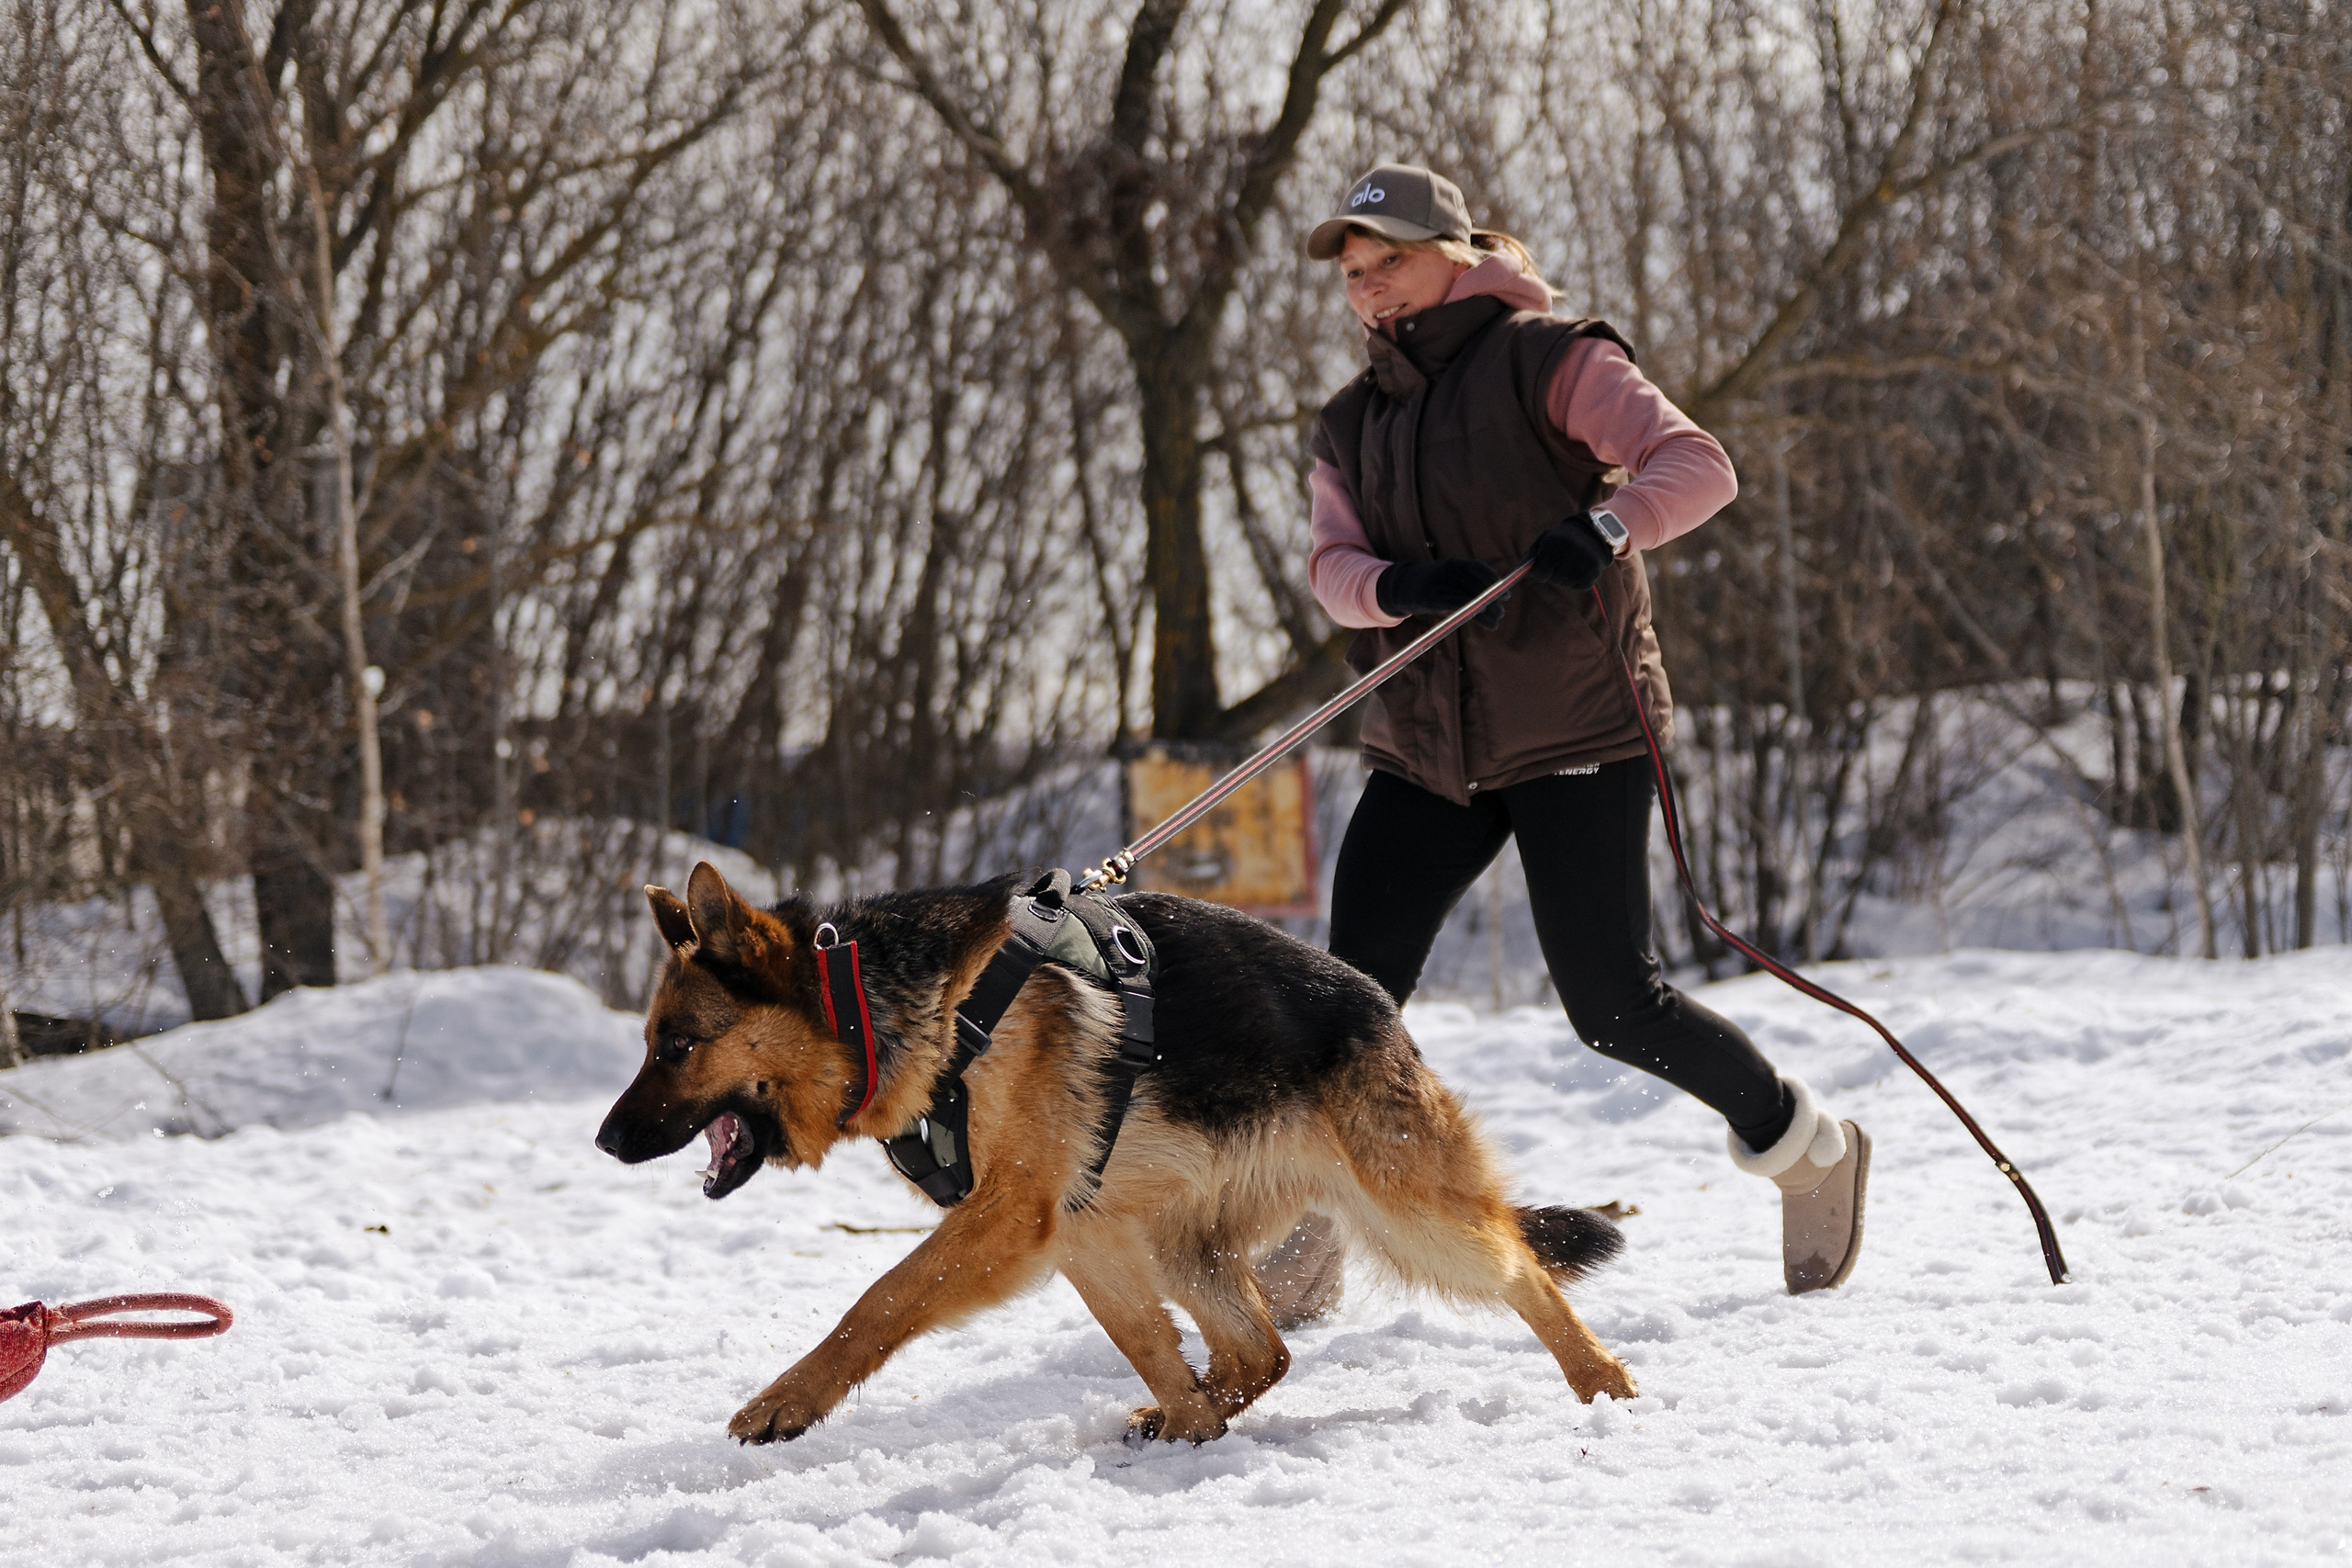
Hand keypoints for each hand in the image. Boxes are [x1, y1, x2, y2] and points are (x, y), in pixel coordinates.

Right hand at [1376, 559, 1505, 628]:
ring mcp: (1439, 583)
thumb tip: (1494, 595)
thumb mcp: (1448, 578)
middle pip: (1476, 585)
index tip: (1506, 595)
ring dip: (1485, 612)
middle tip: (1501, 613)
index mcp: (1453, 563)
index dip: (1494, 581)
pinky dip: (1471, 612)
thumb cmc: (1430, 586)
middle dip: (1493, 600)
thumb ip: (1466, 583)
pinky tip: (1480, 619)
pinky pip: (1457, 604)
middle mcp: (1447, 571)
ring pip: (1470, 597)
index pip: (1479, 568)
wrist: (1400, 589)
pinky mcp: (1432, 598)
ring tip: (1494, 623)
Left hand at [1526, 512, 1614, 591]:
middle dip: (1552, 573)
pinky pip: (1578, 586)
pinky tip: (1581, 566)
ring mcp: (1583, 563)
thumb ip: (1530, 556)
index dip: (1540, 570)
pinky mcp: (1594, 573)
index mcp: (1554, 543)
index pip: (1539, 573)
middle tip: (1560, 560)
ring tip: (1571, 561)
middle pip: (1551, 579)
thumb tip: (1518, 571)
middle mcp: (1569, 552)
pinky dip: (1577, 580)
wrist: (1593, 533)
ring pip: (1564, 583)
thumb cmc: (1562, 538)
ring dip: (1564, 576)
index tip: (1544, 564)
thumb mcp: (1544, 540)